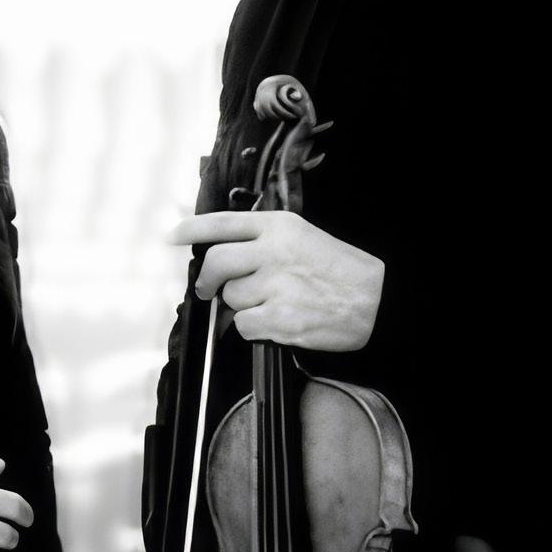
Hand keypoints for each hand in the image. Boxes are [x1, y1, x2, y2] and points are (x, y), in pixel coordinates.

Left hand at [173, 210, 383, 350]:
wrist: (378, 301)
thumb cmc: (340, 272)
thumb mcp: (304, 237)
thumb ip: (264, 241)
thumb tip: (224, 258)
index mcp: (279, 227)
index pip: (223, 223)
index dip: (192, 229)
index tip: (172, 236)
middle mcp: (273, 252)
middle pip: (216, 263)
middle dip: (206, 280)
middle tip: (208, 290)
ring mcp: (275, 286)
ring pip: (231, 299)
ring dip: (242, 306)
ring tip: (273, 304)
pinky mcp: (278, 318)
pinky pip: (243, 326)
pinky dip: (253, 329)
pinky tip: (277, 322)